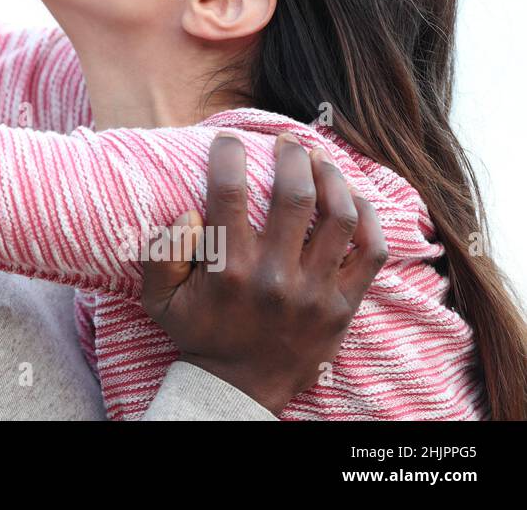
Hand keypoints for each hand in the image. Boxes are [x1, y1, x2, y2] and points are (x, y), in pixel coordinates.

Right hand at [141, 132, 387, 414]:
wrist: (239, 389)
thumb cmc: (199, 335)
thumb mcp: (159, 300)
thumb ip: (163, 254)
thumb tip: (189, 214)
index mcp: (228, 269)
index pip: (227, 192)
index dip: (228, 154)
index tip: (229, 140)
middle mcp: (273, 276)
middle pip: (292, 194)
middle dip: (290, 155)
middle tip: (285, 141)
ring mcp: (314, 291)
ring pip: (337, 216)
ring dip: (331, 177)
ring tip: (320, 159)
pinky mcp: (343, 305)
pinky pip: (369, 252)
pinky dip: (368, 218)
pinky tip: (354, 197)